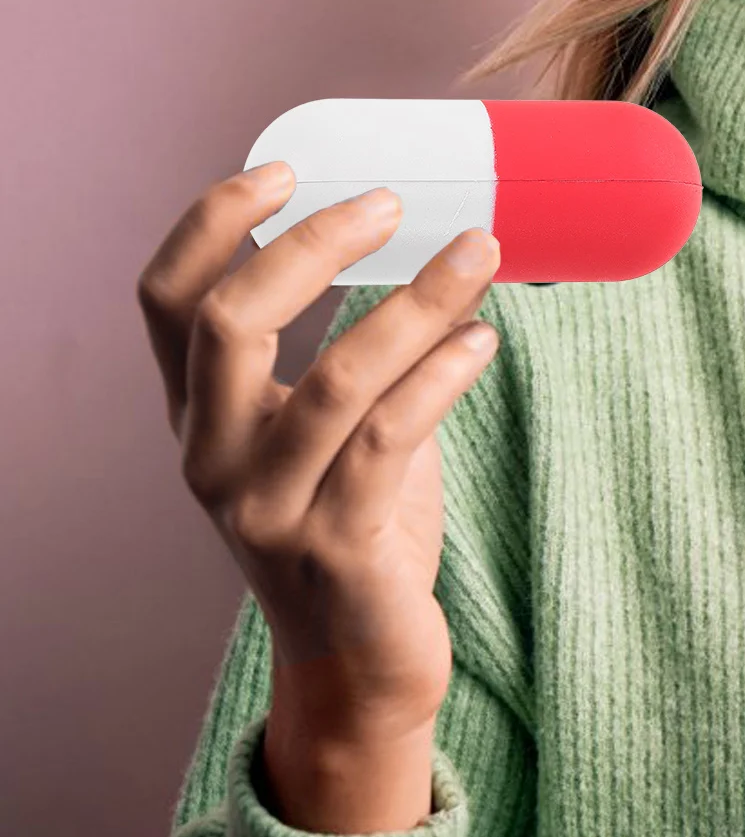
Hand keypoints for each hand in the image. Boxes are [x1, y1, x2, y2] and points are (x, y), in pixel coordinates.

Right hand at [136, 163, 502, 748]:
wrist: (362, 667)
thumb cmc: (359, 533)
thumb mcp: (340, 434)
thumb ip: (366, 358)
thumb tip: (451, 255)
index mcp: (203, 421)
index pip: (168, 301)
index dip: (214, 223)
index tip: (286, 169)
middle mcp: (214, 462)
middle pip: (228, 323)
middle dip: (313, 247)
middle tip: (394, 204)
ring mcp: (267, 511)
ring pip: (333, 378)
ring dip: (416, 301)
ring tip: (481, 253)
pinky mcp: (335, 551)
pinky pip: (391, 440)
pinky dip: (443, 375)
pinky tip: (484, 340)